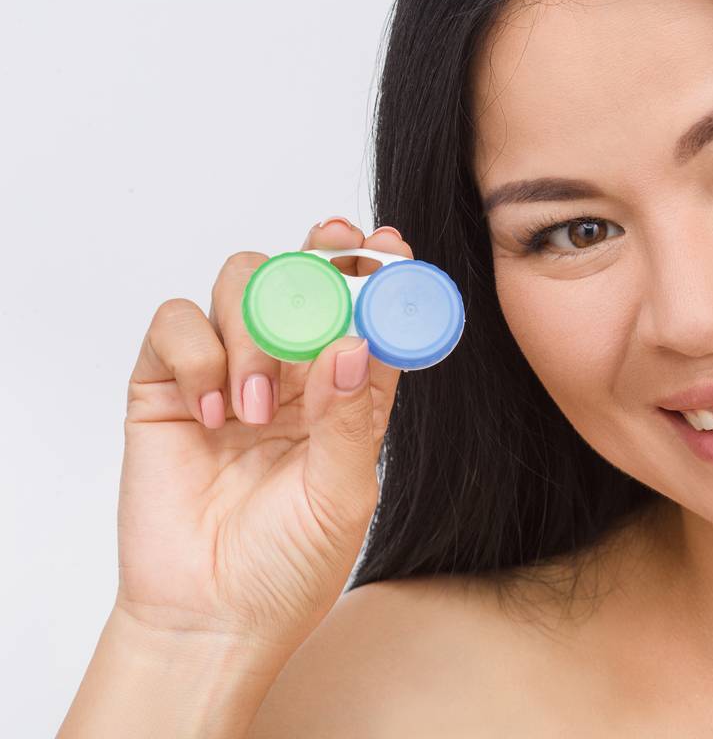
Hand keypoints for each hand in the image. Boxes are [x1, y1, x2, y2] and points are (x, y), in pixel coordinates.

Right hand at [115, 218, 412, 652]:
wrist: (211, 618)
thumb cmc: (288, 565)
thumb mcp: (342, 496)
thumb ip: (350, 420)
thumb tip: (353, 342)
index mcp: (345, 394)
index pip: (366, 313)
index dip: (380, 273)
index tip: (393, 245)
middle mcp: (291, 374)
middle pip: (302, 278)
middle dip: (320, 255)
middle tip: (335, 245)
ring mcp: (227, 374)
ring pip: (241, 283)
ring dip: (254, 329)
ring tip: (257, 409)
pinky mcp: (167, 386)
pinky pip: (174, 323)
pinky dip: (196, 353)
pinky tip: (212, 413)